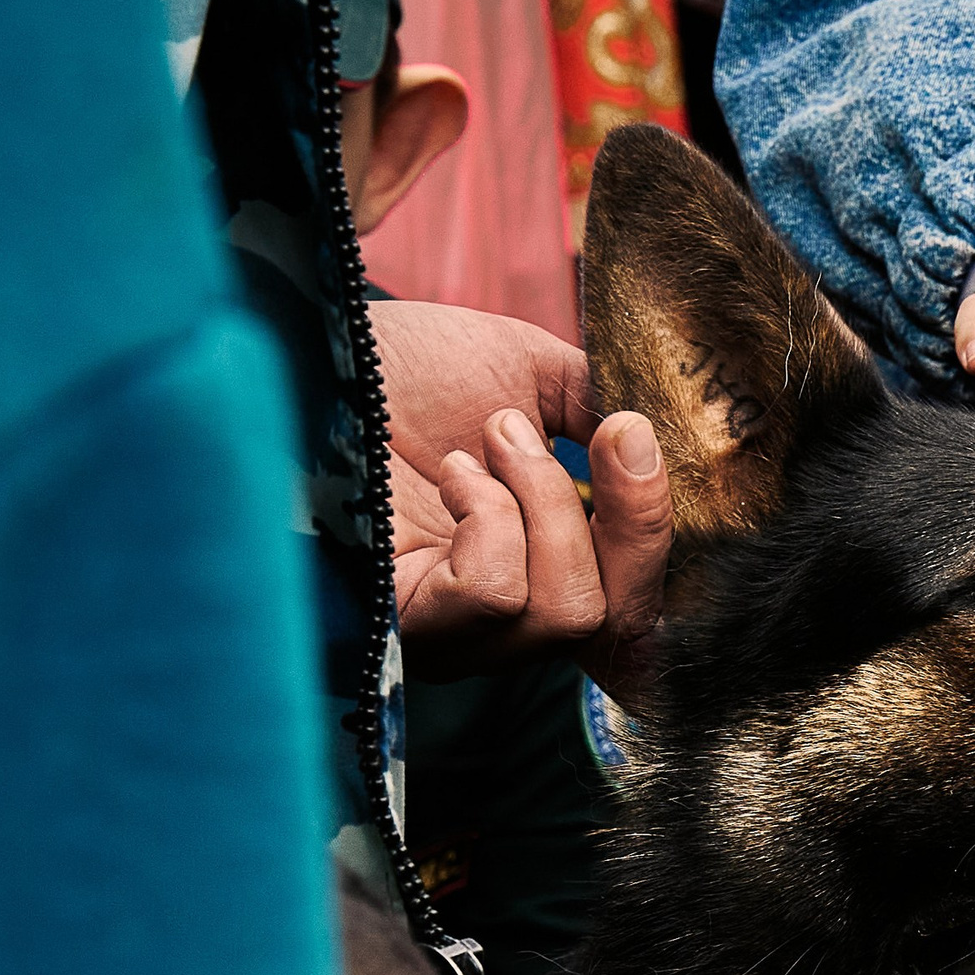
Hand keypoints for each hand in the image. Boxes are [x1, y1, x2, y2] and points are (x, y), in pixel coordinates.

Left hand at [372, 300, 672, 703]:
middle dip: (629, 519)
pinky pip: (499, 595)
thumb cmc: (404, 367)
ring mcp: (459, 630)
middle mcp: (505, 618)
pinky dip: (490, 517)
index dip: (657, 539)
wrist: (317, 344)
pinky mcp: (411, 622)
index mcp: (543, 567)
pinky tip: (450, 477)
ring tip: (488, 441)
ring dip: (544, 500)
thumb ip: (600, 410)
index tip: (636, 439)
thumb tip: (654, 439)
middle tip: (599, 433)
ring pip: (567, 610)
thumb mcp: (529, 374)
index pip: (637, 611)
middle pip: (617, 622)